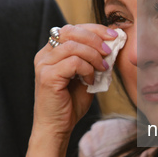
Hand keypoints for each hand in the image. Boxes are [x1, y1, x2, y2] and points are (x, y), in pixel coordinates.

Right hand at [32, 24, 118, 138]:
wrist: (57, 127)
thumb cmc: (70, 103)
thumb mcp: (86, 75)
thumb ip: (93, 59)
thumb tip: (112, 45)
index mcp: (52, 51)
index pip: (73, 29)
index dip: (95, 29)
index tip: (113, 36)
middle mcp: (44, 54)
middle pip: (71, 31)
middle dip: (95, 38)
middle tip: (109, 51)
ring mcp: (44, 64)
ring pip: (73, 46)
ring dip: (93, 56)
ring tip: (102, 68)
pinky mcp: (47, 76)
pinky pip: (73, 62)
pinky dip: (87, 69)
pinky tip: (90, 81)